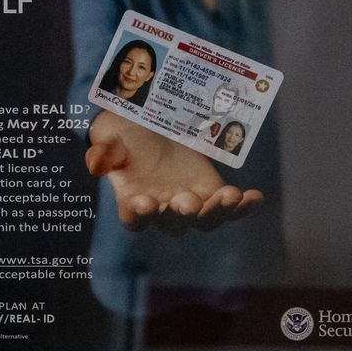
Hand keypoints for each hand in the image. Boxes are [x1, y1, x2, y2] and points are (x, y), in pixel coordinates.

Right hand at [84, 113, 263, 233]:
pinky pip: (229, 208)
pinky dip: (243, 207)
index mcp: (133, 202)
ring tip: (229, 196)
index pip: (135, 220)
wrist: (152, 126)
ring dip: (217, 212)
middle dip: (183, 213)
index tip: (145, 202)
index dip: (140, 216)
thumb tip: (96, 164)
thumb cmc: (126, 134)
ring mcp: (190, 204)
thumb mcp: (110, 136)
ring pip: (205, 220)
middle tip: (188, 200)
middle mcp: (162, 211)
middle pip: (174, 224)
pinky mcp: (212, 193)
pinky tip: (255, 197)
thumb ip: (104, 151)